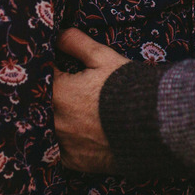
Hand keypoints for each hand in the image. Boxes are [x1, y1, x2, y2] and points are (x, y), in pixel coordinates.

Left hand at [51, 28, 129, 172]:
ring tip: (72, 114)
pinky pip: (59, 151)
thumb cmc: (127, 88)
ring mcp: (62, 144)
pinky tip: (76, 135)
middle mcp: (54, 120)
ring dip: (54, 121)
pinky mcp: (73, 161)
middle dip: (49, 97)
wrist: (153, 125)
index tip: (55, 69)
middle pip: (40, 106)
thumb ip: (76, 43)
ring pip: (48, 129)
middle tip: (65, 93)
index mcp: (58, 93)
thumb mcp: (104, 58)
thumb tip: (59, 33)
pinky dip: (65, 143)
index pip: (41, 77)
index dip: (48, 71)